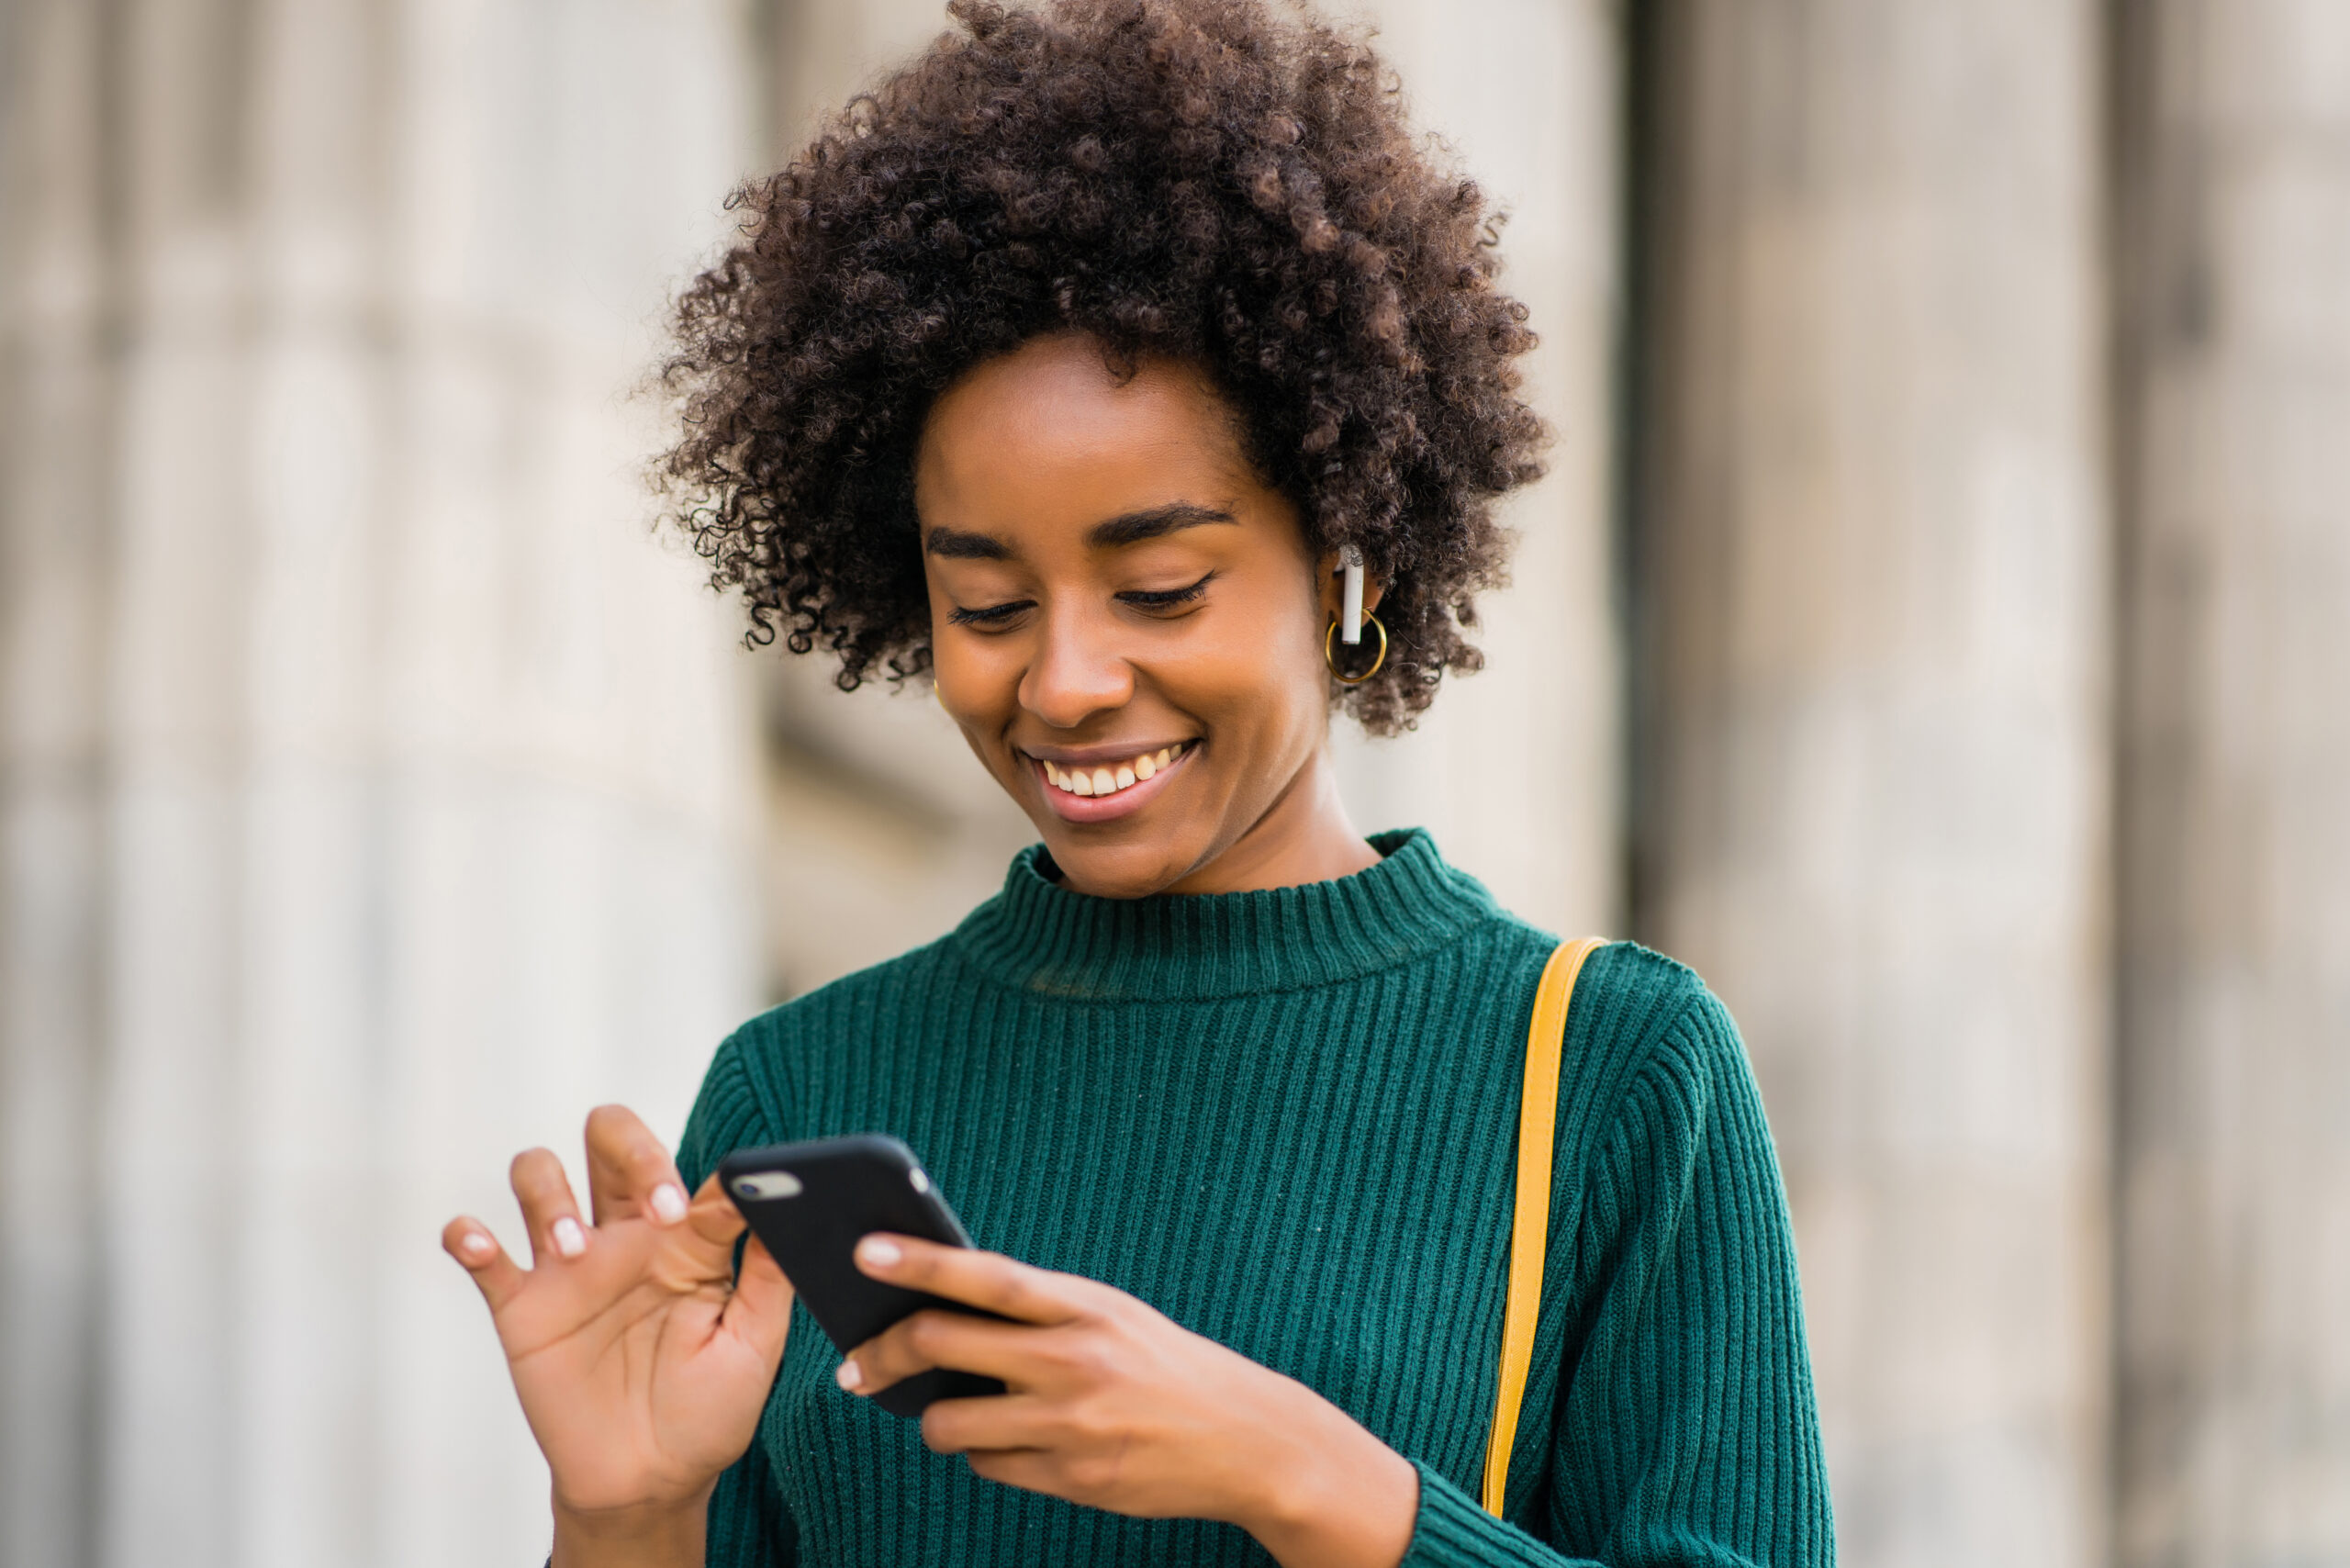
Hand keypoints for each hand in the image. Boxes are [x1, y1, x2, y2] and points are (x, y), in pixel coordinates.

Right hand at [442, 1106, 793, 1565]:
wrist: (648, 1483)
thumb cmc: (708, 1412)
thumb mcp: (753, 1345)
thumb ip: (770, 1276)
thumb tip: (792, 1205)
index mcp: (684, 1240)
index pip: (685, 1173)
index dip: (693, 1177)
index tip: (695, 1210)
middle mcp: (625, 1238)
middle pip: (609, 1141)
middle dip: (626, 1145)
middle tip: (649, 1208)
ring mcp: (569, 1268)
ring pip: (540, 1176)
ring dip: (549, 1193)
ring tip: (572, 1249)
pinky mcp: (522, 1308)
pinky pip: (483, 1257)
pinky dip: (467, 1236)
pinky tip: (478, 1242)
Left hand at [836, 1236, 1416, 1567]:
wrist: (1246, 1439)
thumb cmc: (1164, 1365)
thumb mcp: (1110, 1315)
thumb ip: (1038, 1310)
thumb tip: (943, 1310)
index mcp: (1083, 1305)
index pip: (986, 1275)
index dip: (921, 1261)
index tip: (865, 1252)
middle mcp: (1073, 1359)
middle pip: (940, 1345)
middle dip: (880, 1355)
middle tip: (855, 1363)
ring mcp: (1070, 1423)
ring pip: (947, 1423)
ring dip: (933, 1418)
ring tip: (950, 1410)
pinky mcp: (1071, 1477)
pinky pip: (987, 1466)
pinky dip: (983, 1453)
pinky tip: (1010, 1441)